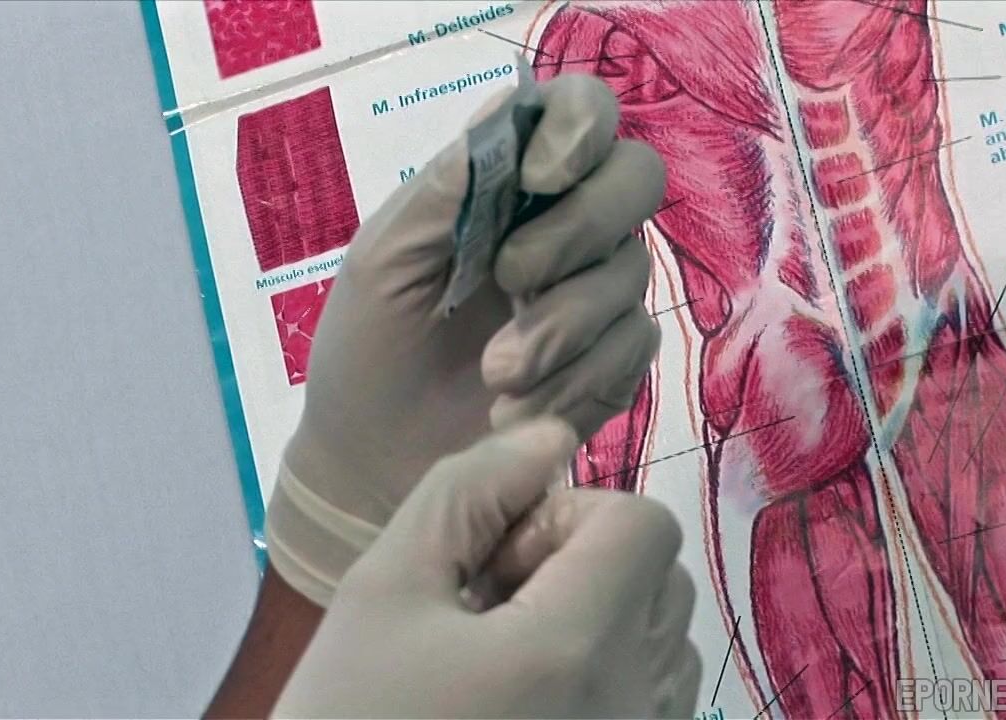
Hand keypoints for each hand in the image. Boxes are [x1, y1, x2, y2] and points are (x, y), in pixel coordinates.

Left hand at [267, 75, 665, 604]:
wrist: (372, 467)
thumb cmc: (368, 350)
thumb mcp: (386, 258)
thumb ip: (451, 186)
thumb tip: (513, 104)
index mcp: (508, 185)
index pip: (582, 114)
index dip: (579, 129)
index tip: (538, 177)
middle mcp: (565, 227)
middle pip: (636, 180)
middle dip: (578, 228)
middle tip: (510, 277)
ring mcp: (595, 298)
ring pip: (630, 275)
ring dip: (562, 325)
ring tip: (494, 375)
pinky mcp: (610, 367)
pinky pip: (631, 352)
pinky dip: (576, 381)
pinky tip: (518, 411)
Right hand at [273, 418, 700, 718]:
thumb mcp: (382, 589)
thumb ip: (468, 492)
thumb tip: (549, 437)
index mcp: (576, 650)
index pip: (641, 524)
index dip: (567, 516)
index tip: (493, 563)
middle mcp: (633, 707)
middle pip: (659, 576)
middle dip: (580, 563)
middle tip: (486, 608)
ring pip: (661, 636)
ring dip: (593, 616)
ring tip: (498, 657)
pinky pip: (651, 696)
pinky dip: (602, 672)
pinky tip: (518, 700)